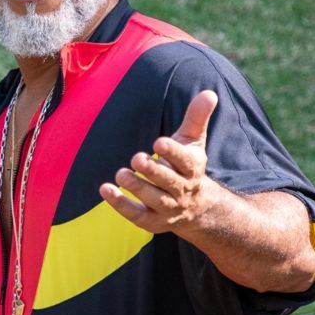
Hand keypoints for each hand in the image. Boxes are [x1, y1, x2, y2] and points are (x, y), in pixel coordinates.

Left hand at [99, 90, 223, 235]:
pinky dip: (121, 205)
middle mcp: (183, 191)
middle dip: (153, 171)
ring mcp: (169, 208)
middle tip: (136, 158)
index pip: (186, 162)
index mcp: (193, 169)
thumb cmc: (187, 166)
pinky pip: (137, 216)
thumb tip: (209, 93)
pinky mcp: (153, 221)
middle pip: (170, 183)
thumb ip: (197, 118)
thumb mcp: (193, 141)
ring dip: (137, 188)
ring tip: (121, 174)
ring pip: (154, 200)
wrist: (197, 208)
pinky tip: (106, 190)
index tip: (158, 142)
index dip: (173, 153)